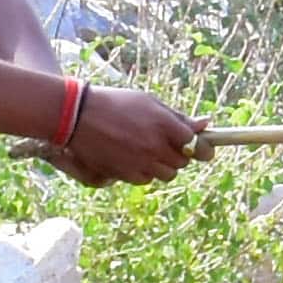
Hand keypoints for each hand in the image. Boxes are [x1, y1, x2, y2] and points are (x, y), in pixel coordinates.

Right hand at [50, 82, 204, 185]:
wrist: (76, 116)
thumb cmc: (115, 104)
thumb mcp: (148, 102)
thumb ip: (178, 116)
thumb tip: (205, 124)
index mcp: (164, 124)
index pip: (197, 145)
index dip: (202, 148)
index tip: (204, 148)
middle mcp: (155, 146)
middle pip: (183, 162)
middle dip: (179, 155)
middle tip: (165, 143)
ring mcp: (141, 163)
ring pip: (167, 174)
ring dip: (162, 165)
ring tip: (145, 149)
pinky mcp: (126, 175)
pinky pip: (147, 179)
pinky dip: (145, 172)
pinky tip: (132, 156)